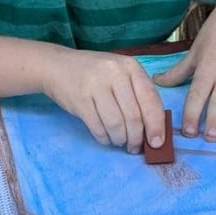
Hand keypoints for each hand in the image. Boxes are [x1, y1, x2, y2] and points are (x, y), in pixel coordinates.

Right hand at [43, 49, 166, 153]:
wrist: (58, 66)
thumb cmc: (96, 74)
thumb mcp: (121, 74)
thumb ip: (138, 95)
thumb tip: (154, 131)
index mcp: (131, 66)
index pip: (150, 99)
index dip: (156, 125)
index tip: (157, 143)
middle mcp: (115, 73)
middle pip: (133, 116)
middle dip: (137, 138)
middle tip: (135, 148)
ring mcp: (96, 85)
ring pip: (116, 124)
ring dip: (120, 139)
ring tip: (119, 141)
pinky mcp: (80, 99)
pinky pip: (97, 127)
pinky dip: (104, 138)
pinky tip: (106, 137)